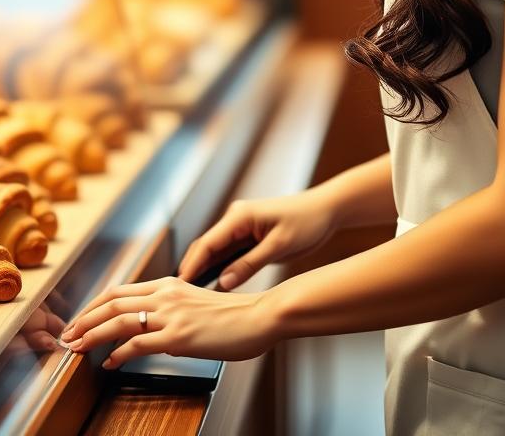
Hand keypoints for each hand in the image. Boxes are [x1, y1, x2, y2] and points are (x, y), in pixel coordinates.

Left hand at [59, 275, 277, 367]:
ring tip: (77, 348)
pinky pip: (138, 343)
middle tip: (68, 335)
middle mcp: (166, 294)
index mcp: (169, 284)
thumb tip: (154, 333)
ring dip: (92, 334)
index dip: (95, 305)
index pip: (121, 291)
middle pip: (112, 301)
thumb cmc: (234, 315)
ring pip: (119, 320)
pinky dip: (118, 353)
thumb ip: (173, 311)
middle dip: (84, 319)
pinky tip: (110, 363)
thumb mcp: (196, 304)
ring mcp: (171, 314)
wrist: (259, 317)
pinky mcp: (179, 335)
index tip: (80, 319)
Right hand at [177, 189, 338, 290]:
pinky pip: (230, 252)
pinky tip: (215, 285)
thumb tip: (223, 283)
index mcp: (240, 216)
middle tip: (178, 295)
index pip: (208, 243)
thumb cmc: (306, 222)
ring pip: (217, 251)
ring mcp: (242, 226)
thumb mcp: (279, 246)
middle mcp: (236, 218)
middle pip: (207, 246)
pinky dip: (221, 268)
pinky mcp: (250, 234)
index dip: (192, 265)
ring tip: (191, 295)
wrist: (326, 209)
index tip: (179, 286)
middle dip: (193, 268)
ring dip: (205, 269)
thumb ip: (250, 264)